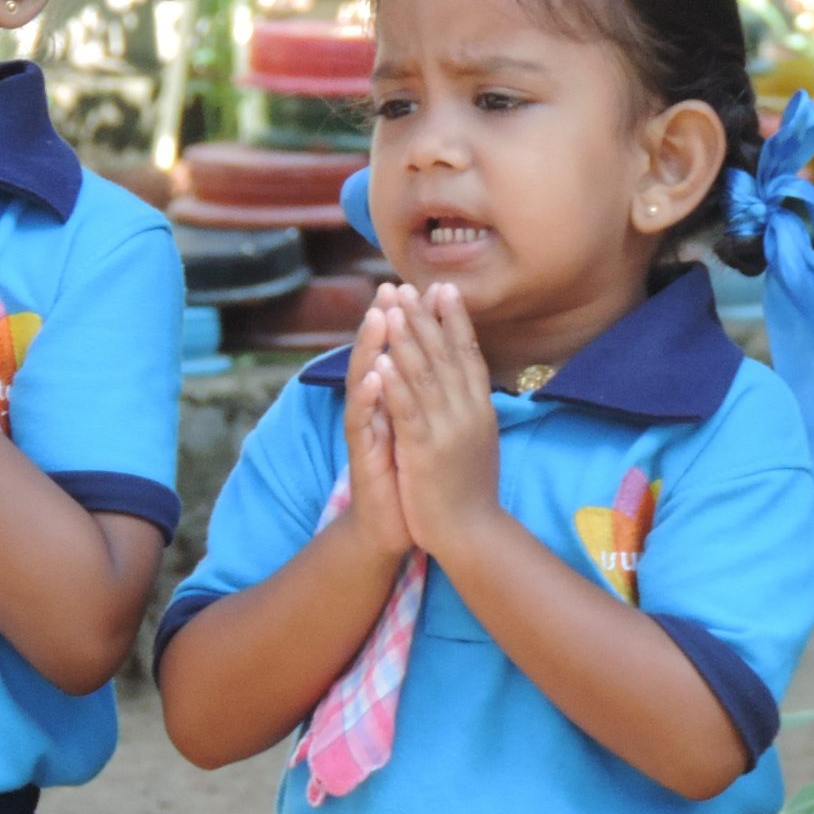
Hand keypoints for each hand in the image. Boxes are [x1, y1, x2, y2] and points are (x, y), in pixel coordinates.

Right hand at [338, 289, 412, 563]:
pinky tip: (374, 376)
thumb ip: (428, 398)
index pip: (405, 353)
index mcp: (400, 401)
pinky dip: (369, 398)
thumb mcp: (425, 430)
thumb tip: (450, 369)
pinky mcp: (362, 454)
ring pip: (366, 381)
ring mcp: (368, 429)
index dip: (416, 323)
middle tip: (392, 287)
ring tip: (378, 317)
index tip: (429, 288)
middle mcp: (379, 408)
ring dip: (371, 348)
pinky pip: (363, 421)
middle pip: (381, 356)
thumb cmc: (412, 476)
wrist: (394, 526)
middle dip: (387, 322)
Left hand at [375, 283, 501, 561]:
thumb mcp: (479, 440)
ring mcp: (447, 431)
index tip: (444, 289)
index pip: (468, 354)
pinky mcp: (424, 450)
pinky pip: (407, 411)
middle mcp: (468, 413)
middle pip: (445, 356)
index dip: (455, 320)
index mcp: (481, 409)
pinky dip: (395, 385)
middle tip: (410, 285)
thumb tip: (470, 382)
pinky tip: (383, 361)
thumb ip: (472, 408)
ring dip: (406, 340)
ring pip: (425, 377)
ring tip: (391, 308)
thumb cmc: (472, 489)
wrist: (472, 532)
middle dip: (425, 319)